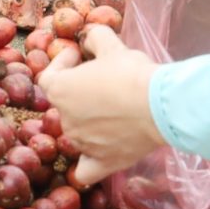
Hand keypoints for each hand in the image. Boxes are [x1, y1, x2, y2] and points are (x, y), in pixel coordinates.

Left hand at [38, 26, 163, 187]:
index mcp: (60, 90)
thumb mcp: (111, 46)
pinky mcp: (103, 162)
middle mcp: (65, 120)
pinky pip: (86, 170)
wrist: (161, 106)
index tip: (79, 54)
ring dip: (89, 118)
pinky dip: (88, 162)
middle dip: (79, 90)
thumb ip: (94, 39)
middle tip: (103, 78)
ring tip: (113, 105)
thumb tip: (89, 38)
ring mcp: (82, 144)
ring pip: (78, 131)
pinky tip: (97, 155)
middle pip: (65, 103)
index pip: (48, 76)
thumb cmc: (132, 73)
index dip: (62, 63)